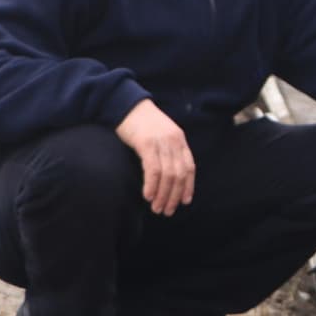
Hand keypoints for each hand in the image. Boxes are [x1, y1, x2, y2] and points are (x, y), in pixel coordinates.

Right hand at [115, 99, 194, 215]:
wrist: (126, 104)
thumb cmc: (141, 123)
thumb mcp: (161, 136)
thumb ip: (167, 152)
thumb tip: (169, 176)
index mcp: (179, 140)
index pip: (190, 167)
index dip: (188, 186)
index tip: (184, 202)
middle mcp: (174, 141)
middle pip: (179, 174)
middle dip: (174, 196)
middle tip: (167, 211)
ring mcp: (161, 142)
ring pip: (168, 175)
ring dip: (163, 195)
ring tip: (156, 208)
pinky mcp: (146, 143)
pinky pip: (153, 169)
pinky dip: (152, 185)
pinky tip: (148, 196)